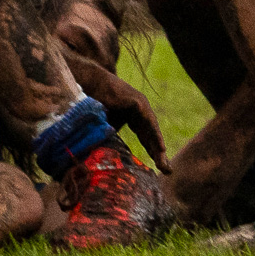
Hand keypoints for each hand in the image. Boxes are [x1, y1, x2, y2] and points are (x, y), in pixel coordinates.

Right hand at [62, 48, 169, 171]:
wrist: (87, 85)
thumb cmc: (92, 105)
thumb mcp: (104, 127)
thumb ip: (110, 139)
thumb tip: (109, 162)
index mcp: (133, 116)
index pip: (145, 136)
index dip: (151, 150)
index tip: (158, 166)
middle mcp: (140, 111)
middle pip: (151, 135)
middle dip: (158, 152)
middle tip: (167, 170)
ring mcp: (140, 105)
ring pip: (152, 129)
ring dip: (158, 146)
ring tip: (163, 162)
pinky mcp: (137, 103)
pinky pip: (148, 122)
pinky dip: (154, 135)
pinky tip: (159, 147)